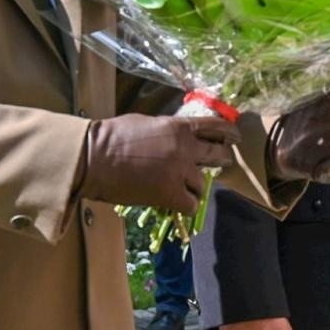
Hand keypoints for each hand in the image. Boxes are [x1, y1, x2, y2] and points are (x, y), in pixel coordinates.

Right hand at [78, 113, 237, 212]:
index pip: (214, 127)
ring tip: (190, 189)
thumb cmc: (113, 136)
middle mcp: (186, 149)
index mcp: (179, 127)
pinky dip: (187, 206)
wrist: (94, 158)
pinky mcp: (170, 195)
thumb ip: (167, 130)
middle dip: (223, 159)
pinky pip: (191, 205)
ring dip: (197, 186)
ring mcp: (180, 173)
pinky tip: (180, 205)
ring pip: (203, 184)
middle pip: (217, 154)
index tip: (235, 137)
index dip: (228, 132)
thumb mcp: (146, 123)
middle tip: (223, 162)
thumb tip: (176, 136)